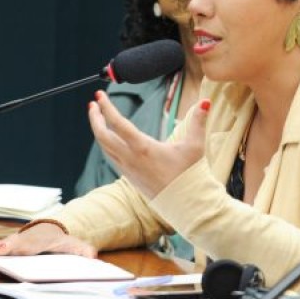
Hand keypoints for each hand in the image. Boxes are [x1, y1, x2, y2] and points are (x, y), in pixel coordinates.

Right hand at [0, 222, 96, 269]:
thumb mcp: (72, 244)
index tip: (3, 247)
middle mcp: (14, 241)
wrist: (48, 230)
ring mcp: (4, 244)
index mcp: (30, 241)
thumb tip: (92, 255)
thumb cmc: (58, 240)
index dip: (10, 245)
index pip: (18, 243)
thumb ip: (82, 250)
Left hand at [87, 90, 209, 198]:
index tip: (99, 95)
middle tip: (93, 103)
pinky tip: (109, 137)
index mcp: (143, 148)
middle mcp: (131, 158)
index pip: (118, 124)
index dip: (106, 108)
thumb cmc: (189, 174)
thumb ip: (198, 121)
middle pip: (102, 136)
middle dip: (95, 117)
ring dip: (98, 130)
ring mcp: (128, 168)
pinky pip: (111, 156)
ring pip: (104, 147)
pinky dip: (106, 143)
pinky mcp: (129, 176)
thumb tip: (205, 101)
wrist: (185, 203)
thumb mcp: (195, 146)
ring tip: (98, 117)